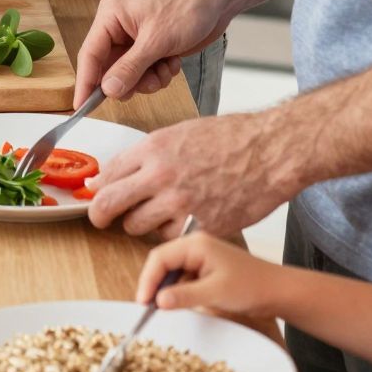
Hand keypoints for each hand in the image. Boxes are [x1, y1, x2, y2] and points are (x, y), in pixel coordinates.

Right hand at [75, 0, 229, 107]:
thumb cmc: (187, 5)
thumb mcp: (156, 41)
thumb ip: (130, 68)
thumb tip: (108, 90)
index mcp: (111, 16)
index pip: (90, 54)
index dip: (85, 83)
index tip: (81, 107)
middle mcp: (119, 28)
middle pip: (110, 68)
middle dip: (130, 81)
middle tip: (146, 83)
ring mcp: (136, 39)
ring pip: (130, 75)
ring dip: (148, 79)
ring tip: (165, 69)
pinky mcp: (152, 47)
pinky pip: (146, 72)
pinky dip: (160, 73)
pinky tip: (172, 62)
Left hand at [86, 110, 289, 238]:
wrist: (272, 151)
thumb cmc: (232, 139)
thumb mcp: (181, 133)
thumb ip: (146, 155)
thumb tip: (112, 173)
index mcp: (154, 148)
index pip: (107, 175)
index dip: (99, 190)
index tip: (98, 196)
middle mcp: (161, 176)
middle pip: (108, 205)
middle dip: (100, 215)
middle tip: (103, 220)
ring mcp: (180, 203)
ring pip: (135, 226)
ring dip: (140, 224)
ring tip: (156, 215)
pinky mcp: (199, 225)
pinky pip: (169, 237)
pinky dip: (171, 233)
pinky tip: (183, 221)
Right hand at [136, 230, 283, 321]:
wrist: (279, 291)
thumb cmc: (252, 287)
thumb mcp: (216, 292)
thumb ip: (184, 296)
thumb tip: (157, 302)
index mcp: (196, 244)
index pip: (159, 258)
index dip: (148, 280)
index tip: (143, 304)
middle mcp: (195, 246)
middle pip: (162, 263)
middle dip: (153, 285)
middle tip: (147, 309)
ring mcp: (200, 258)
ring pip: (171, 272)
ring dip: (164, 290)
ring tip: (161, 310)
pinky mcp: (205, 270)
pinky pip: (182, 279)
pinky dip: (176, 292)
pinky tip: (177, 305)